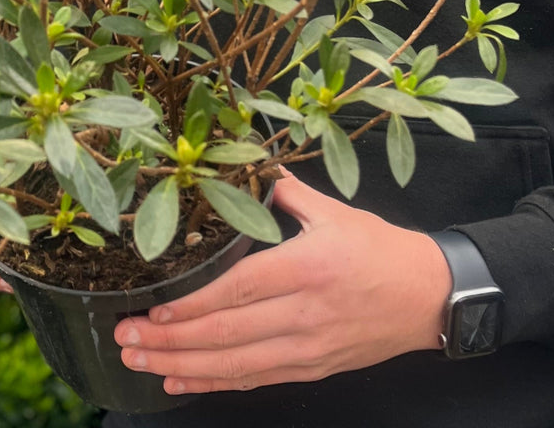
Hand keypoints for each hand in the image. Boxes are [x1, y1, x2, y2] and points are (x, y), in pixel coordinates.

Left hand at [114, 171, 450, 394]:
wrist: (429, 297)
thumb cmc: (380, 249)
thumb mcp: (333, 209)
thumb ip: (284, 193)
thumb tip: (244, 170)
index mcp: (307, 267)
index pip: (238, 290)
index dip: (192, 305)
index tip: (152, 309)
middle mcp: (304, 314)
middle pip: (227, 333)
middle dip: (169, 341)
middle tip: (124, 338)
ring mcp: (307, 347)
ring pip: (235, 364)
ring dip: (181, 365)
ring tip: (137, 361)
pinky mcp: (311, 368)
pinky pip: (255, 380)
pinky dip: (213, 383)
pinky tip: (179, 379)